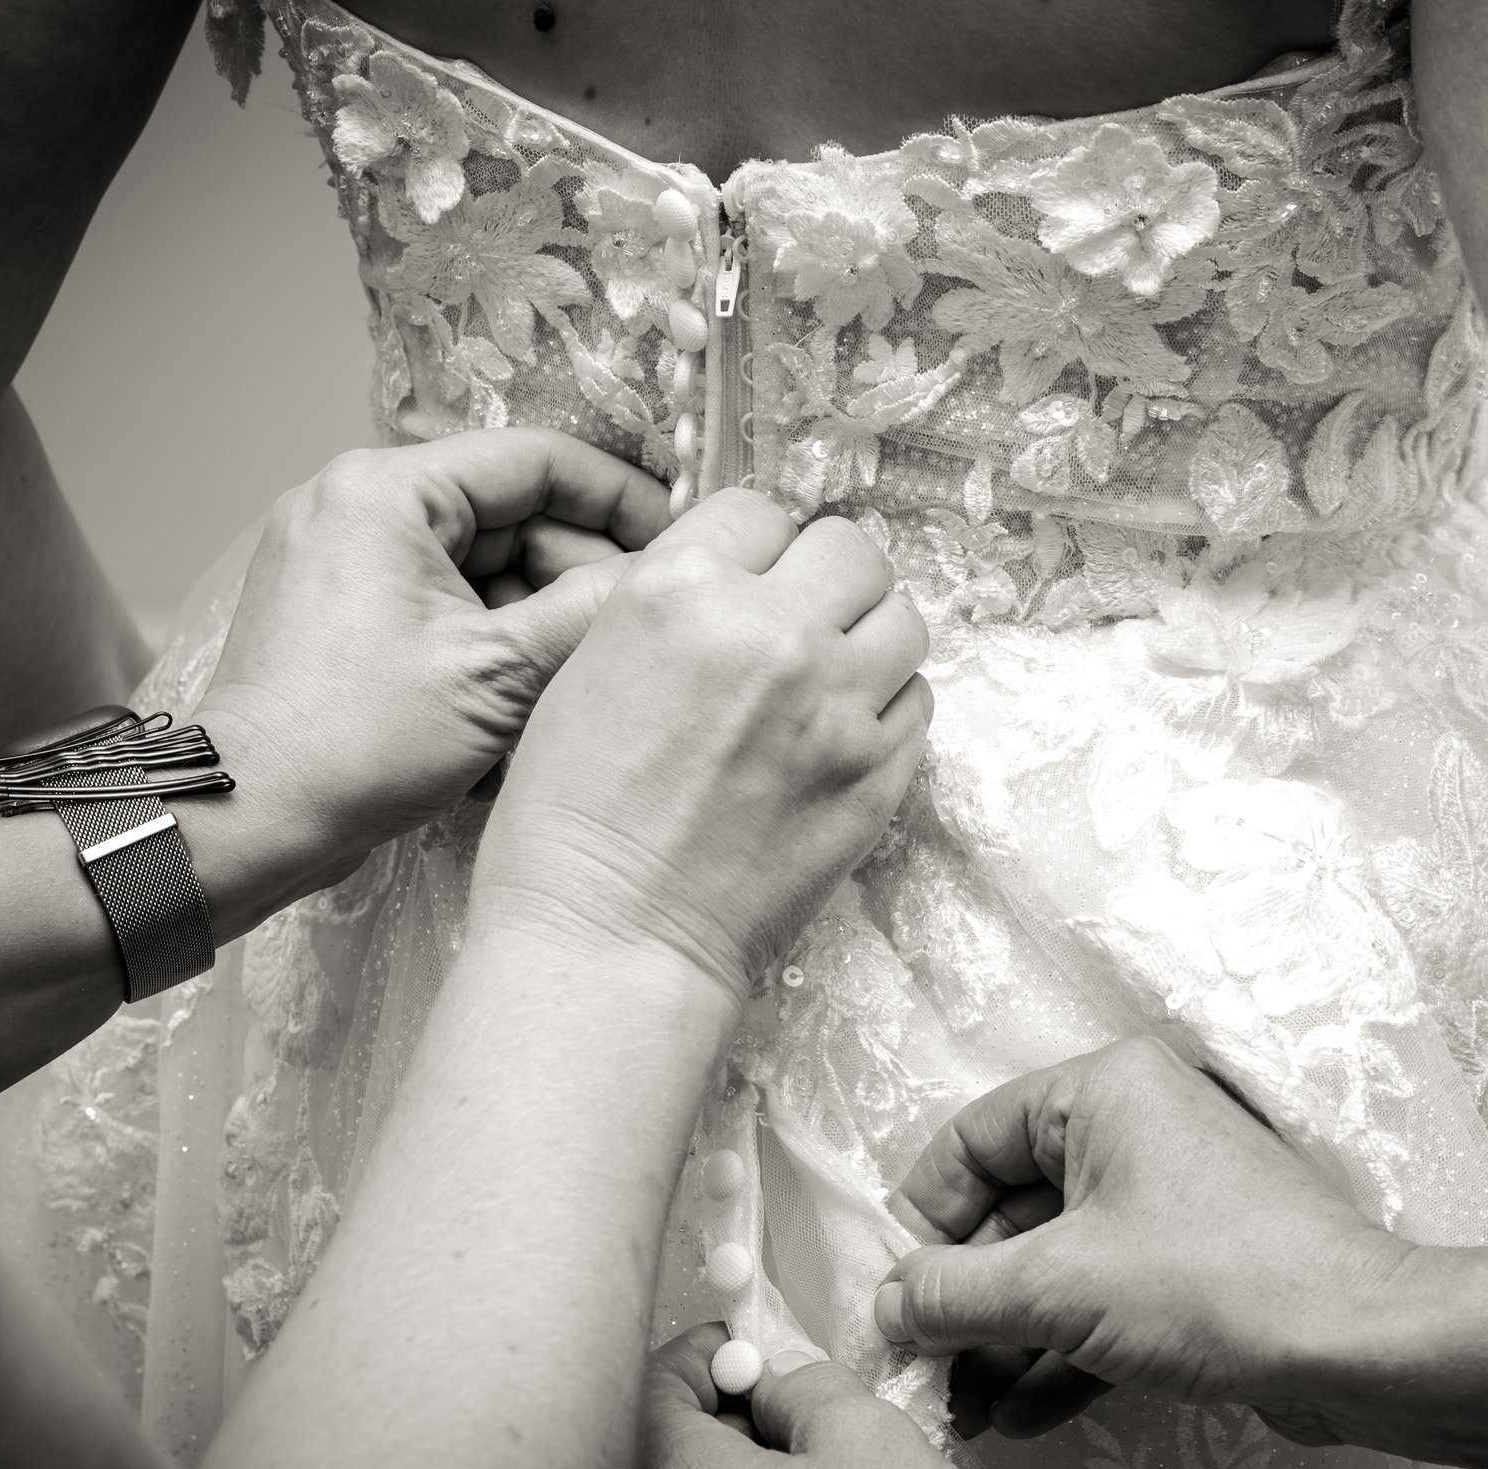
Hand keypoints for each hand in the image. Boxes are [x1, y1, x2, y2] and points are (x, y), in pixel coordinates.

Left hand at [190, 428, 669, 922]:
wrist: (249, 818)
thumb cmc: (357, 742)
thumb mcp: (502, 674)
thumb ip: (594, 611)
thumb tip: (671, 575)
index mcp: (387, 490)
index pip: (538, 461)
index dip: (623, 500)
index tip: (677, 546)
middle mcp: (355, 503)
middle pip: (511, 514)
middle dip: (578, 573)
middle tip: (633, 630)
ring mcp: (342, 555)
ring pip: (483, 564)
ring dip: (539, 616)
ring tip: (579, 678)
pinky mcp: (340, 607)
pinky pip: (443, 600)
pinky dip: (492, 638)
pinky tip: (526, 697)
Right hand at [472, 488, 930, 1003]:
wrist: (611, 938)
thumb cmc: (569, 819)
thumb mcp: (587, 668)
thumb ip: (671, 606)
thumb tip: (736, 578)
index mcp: (681, 592)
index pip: (758, 511)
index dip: (751, 547)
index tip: (744, 581)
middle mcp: (773, 634)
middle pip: (851, 552)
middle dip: (824, 580)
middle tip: (798, 623)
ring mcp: (840, 706)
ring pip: (902, 620)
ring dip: (868, 637)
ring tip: (829, 676)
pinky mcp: (880, 775)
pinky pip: (917, 701)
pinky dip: (886, 708)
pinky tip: (840, 737)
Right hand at [878, 1037, 1412, 1442]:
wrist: (1358, 1345)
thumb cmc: (1210, 1284)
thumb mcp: (1057, 1287)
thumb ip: (953, 1294)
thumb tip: (886, 1305)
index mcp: (1102, 1093)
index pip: (972, 1139)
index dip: (923, 1220)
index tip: (894, 1297)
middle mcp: (1136, 1130)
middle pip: (1011, 1211)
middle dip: (964, 1301)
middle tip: (922, 1374)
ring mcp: (1170, 1203)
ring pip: (1058, 1266)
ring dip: (1005, 1341)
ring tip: (962, 1414)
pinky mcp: (1196, 1270)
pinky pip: (1105, 1302)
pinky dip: (1061, 1354)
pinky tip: (1017, 1420)